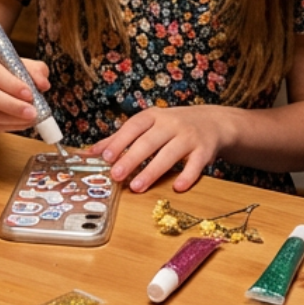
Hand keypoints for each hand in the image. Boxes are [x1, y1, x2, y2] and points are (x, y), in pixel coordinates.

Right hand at [0, 45, 48, 132]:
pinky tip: (17, 124)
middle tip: (32, 113)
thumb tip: (43, 84)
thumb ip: (32, 69)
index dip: (10, 83)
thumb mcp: (14, 62)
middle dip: (10, 105)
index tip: (30, 94)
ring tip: (28, 120)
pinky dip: (1, 126)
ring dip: (7, 119)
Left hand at [90, 105, 234, 193]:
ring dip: (153, 171)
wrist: (213, 122)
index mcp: (153, 117)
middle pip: (149, 142)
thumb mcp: (148, 126)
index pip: (133, 127)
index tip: (106, 157)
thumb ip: (120, 138)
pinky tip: (178, 187)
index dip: (119, 141)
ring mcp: (189, 137)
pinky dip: (188, 175)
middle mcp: (171, 124)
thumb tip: (90, 152)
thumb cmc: (173, 127)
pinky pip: (196, 164)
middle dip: (131, 158)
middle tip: (116, 175)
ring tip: (137, 187)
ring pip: (169, 154)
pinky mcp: (205, 150)